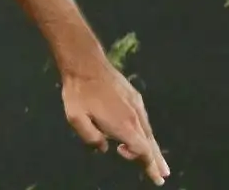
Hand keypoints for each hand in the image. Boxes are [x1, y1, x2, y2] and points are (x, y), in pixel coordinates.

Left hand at [62, 62, 167, 183]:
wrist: (85, 63)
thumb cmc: (78, 92)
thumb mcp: (75, 118)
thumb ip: (91, 137)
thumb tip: (104, 148)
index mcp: (124, 125)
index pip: (142, 151)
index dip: (145, 163)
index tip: (149, 173)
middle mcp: (135, 117)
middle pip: (150, 144)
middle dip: (156, 161)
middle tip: (163, 175)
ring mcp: (136, 105)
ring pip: (148, 132)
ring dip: (153, 148)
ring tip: (158, 162)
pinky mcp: (134, 96)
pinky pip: (144, 120)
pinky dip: (147, 132)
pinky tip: (145, 135)